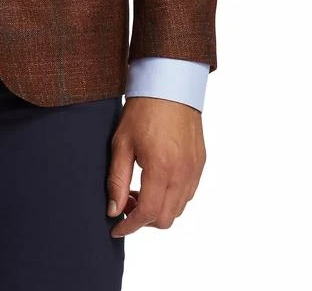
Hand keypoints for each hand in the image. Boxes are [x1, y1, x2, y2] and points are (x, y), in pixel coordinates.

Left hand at [106, 96, 205, 236]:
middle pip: (165, 219)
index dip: (129, 226)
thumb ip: (117, 180)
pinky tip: (156, 182)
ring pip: (178, 209)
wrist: (170, 86)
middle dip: (143, 219)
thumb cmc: (143, 110)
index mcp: (161, 168)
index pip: (147, 213)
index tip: (116, 227)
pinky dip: (171, 198)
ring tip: (138, 190)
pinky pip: (188, 194)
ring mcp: (194, 170)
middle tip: (125, 202)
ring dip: (158, 209)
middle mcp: (182, 173)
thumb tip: (114, 209)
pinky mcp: (200, 164)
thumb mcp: (121, 143)